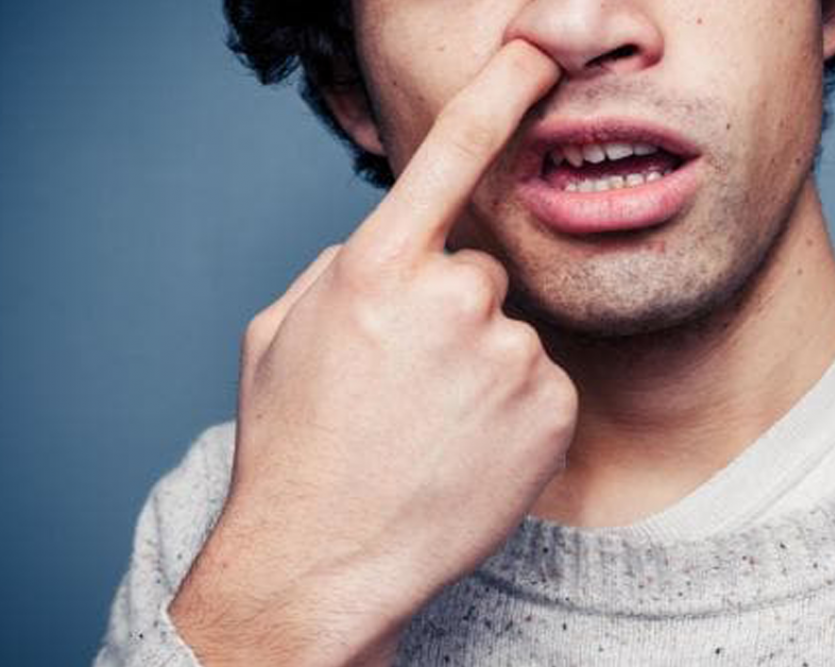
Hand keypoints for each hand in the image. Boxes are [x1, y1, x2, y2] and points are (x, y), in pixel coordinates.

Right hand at [168, 41, 568, 666]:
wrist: (325, 563)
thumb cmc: (296, 450)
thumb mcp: (282, 336)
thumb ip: (344, 269)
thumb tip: (395, 245)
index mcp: (375, 269)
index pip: (450, 156)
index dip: (499, 94)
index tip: (538, 56)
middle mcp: (451, 297)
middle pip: (478, 272)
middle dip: (449, 314)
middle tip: (407, 383)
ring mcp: (509, 354)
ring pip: (509, 332)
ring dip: (480, 367)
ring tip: (430, 427)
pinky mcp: (552, 406)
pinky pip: (542, 382)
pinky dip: (513, 410)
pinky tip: (467, 449)